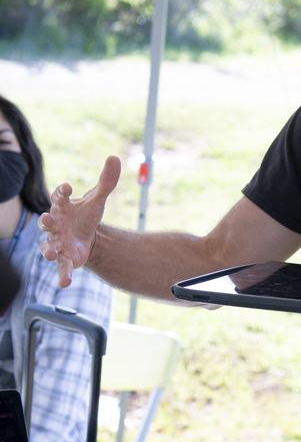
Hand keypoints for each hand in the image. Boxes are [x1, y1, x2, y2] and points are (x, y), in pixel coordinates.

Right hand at [38, 156, 120, 287]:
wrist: (86, 238)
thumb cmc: (85, 216)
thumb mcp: (97, 199)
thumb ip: (106, 181)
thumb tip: (115, 157)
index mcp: (62, 207)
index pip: (59, 197)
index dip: (62, 192)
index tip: (68, 187)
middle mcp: (55, 225)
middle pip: (46, 222)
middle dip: (45, 221)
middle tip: (47, 220)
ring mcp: (57, 242)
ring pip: (48, 246)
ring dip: (47, 250)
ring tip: (49, 254)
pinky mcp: (64, 258)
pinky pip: (61, 268)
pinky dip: (62, 275)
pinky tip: (64, 284)